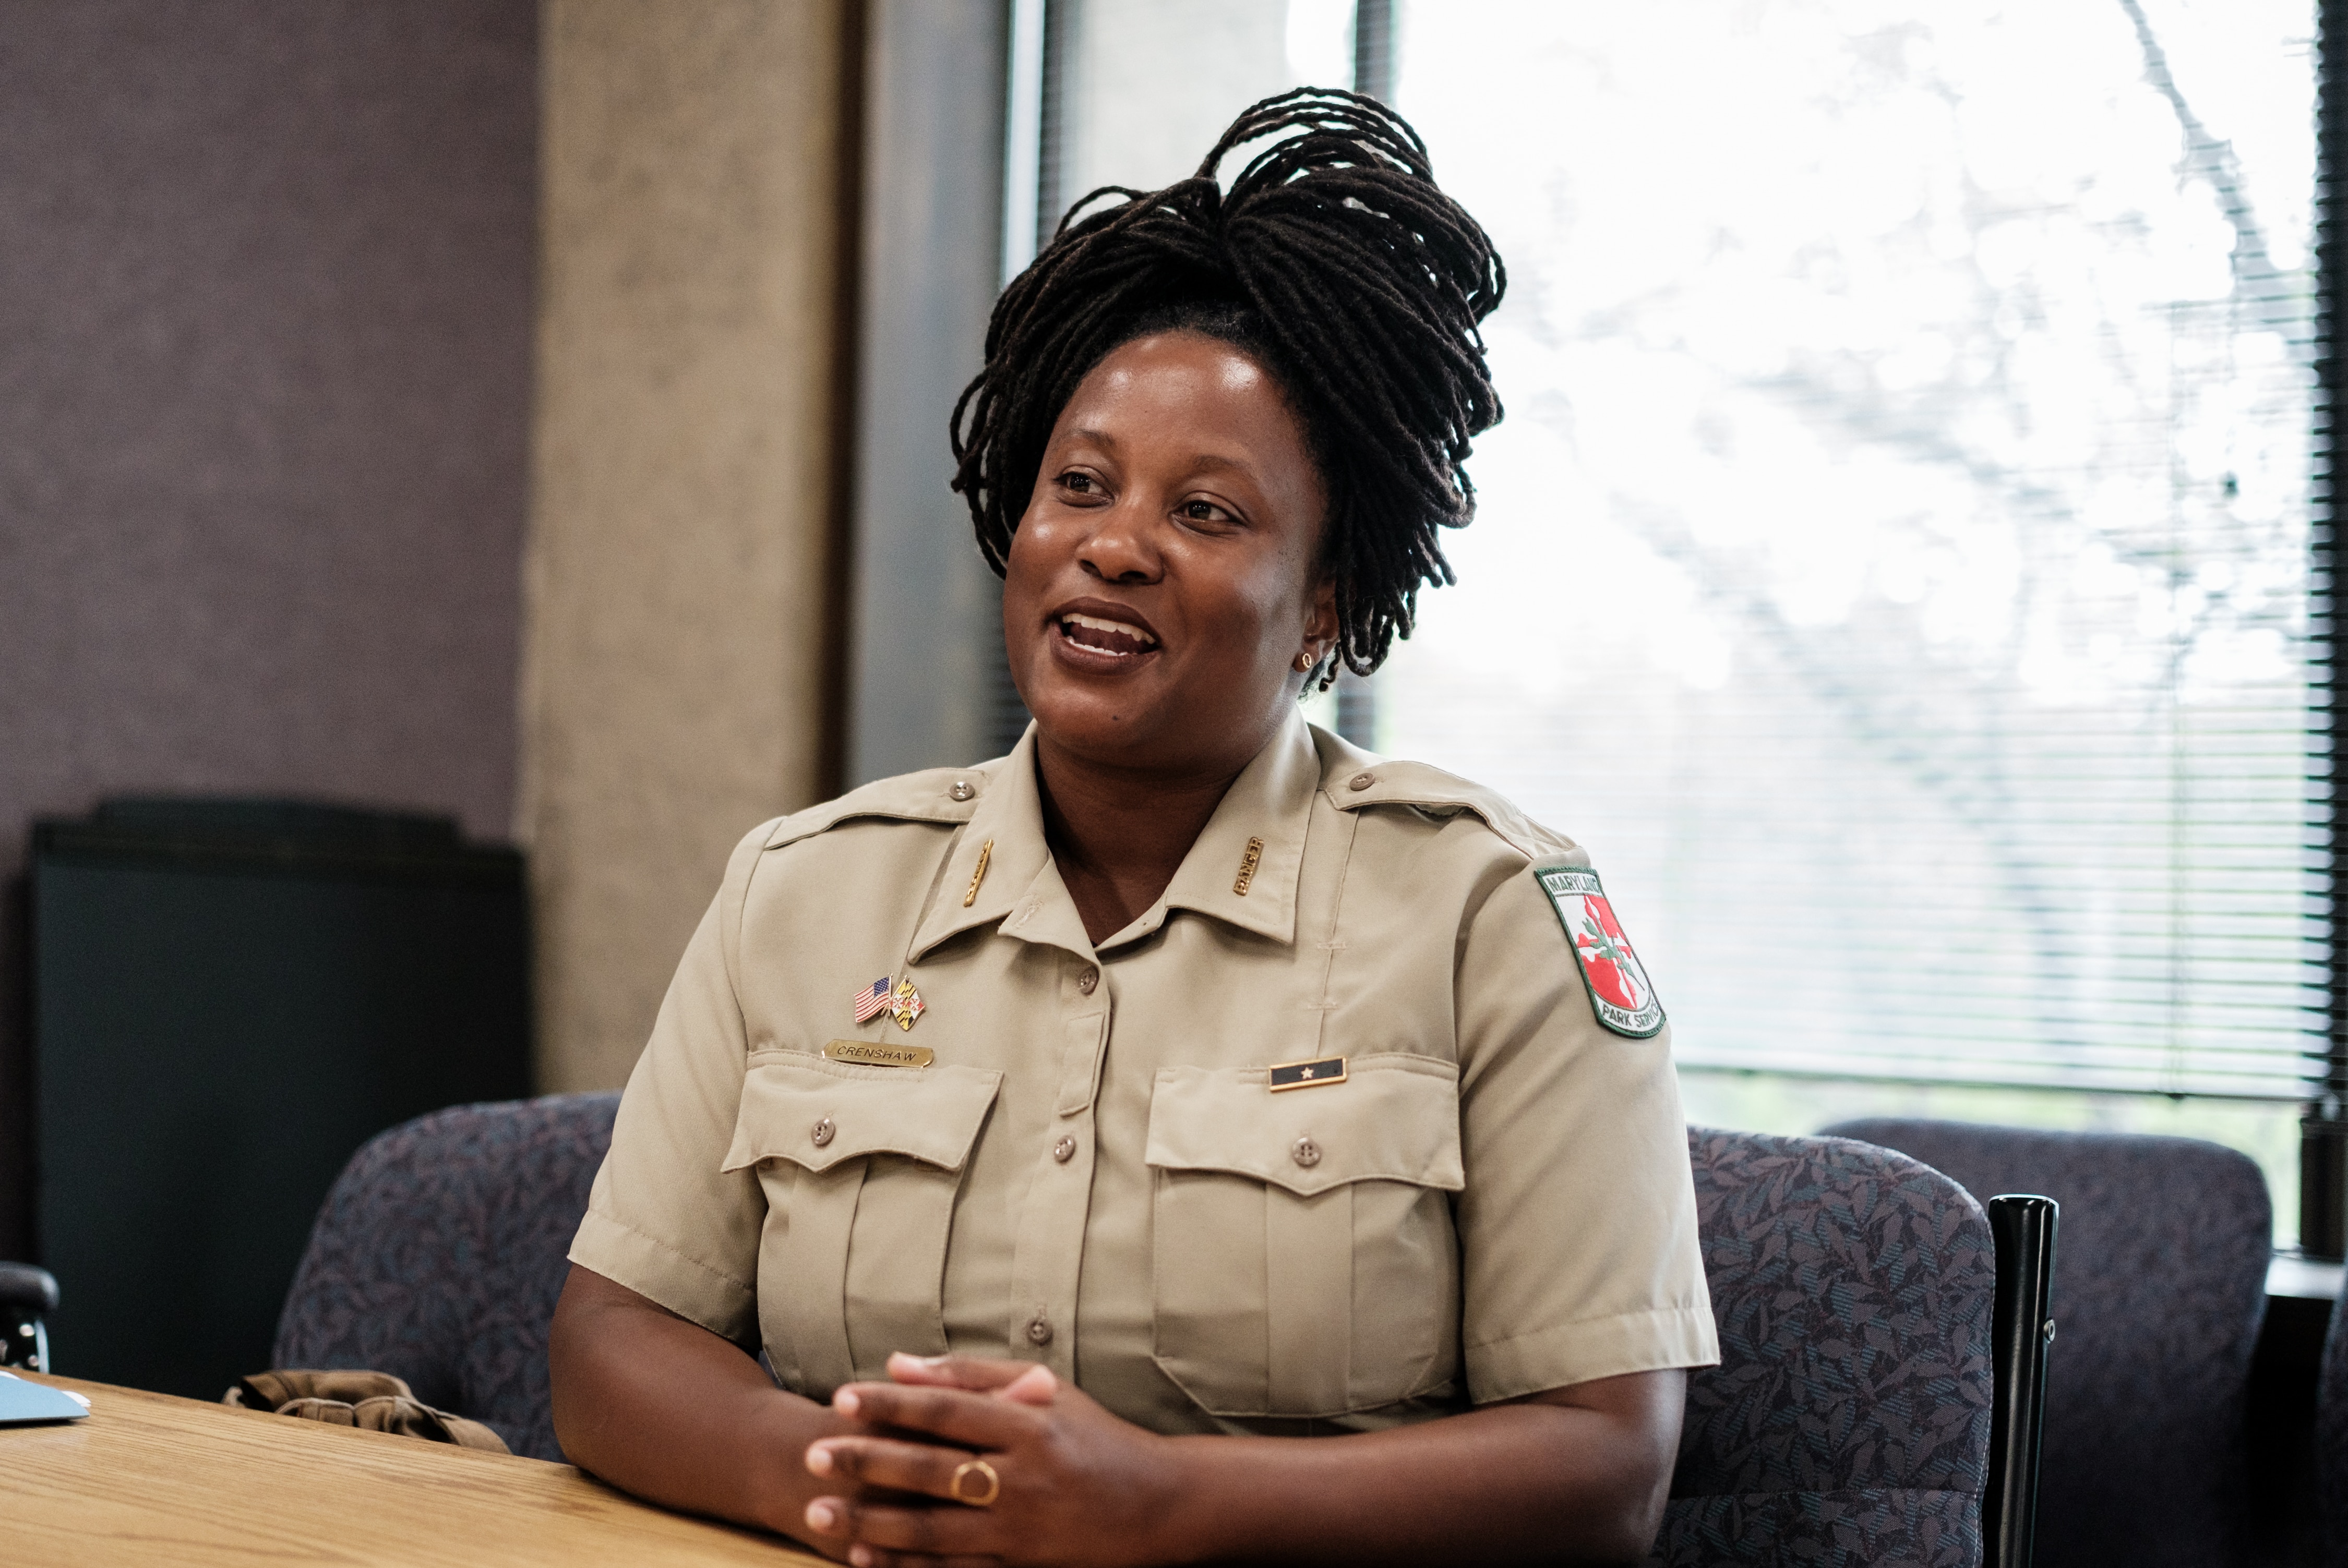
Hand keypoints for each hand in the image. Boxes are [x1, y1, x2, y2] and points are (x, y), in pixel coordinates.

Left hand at [801, 1353, 1187, 1567]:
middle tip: (813, 1457)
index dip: (893, 1404)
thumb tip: (899, 1363)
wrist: (1157, 1507)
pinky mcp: (1022, 1566)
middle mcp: (1024, 1478)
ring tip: (819, 1513)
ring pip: (933, 1528)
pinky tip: (864, 1556)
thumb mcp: (1046, 1390)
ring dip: (872, 1520)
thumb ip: (972, 1375)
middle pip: (932, 1469)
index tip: (843, 1397)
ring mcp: (1022, 1528)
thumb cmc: (1096, 1438)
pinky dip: (906, 1565)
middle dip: (867, 1463)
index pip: (948, 1411)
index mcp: (1030, 1426)